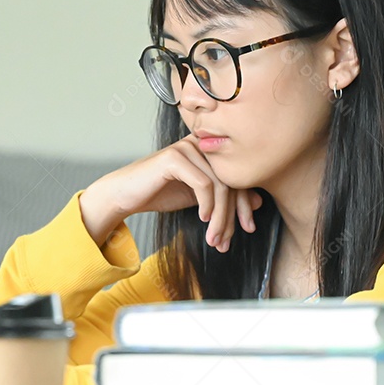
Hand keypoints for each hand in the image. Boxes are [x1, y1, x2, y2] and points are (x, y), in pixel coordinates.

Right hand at [80, 133, 262, 252]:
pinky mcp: (174, 157)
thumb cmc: (159, 193)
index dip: (245, 205)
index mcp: (209, 150)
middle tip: (227, 240)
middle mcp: (200, 143)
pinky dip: (207, 205)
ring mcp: (187, 147)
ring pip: (219, 185)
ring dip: (220, 217)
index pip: (237, 176)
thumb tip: (258, 202)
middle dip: (233, 216)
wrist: (125, 194)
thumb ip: (224, 197)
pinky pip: (203, 183)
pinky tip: (202, 219)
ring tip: (214, 238)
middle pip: (231, 181)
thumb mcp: (199, 198)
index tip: (247, 228)